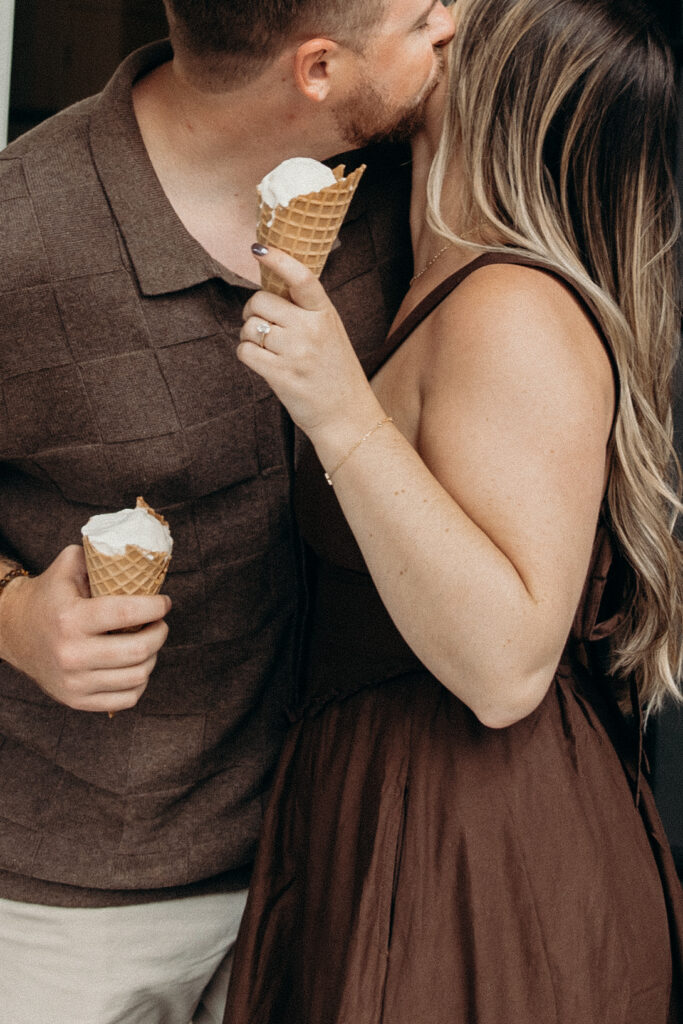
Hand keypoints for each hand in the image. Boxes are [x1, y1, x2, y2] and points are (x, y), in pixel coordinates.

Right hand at [0, 545, 170, 712]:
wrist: (13, 630)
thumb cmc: (49, 595)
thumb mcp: (68, 566)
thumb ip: (100, 557)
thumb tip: (137, 558)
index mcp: (70, 618)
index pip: (126, 614)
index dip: (155, 607)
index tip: (165, 602)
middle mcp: (71, 653)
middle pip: (139, 650)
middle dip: (160, 633)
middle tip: (160, 623)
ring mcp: (74, 682)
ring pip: (138, 676)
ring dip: (153, 657)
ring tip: (149, 642)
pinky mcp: (77, 700)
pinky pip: (126, 699)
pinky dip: (140, 682)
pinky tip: (136, 665)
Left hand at [238, 248, 379, 442]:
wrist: (347, 416)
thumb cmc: (336, 373)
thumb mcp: (331, 333)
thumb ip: (306, 311)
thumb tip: (270, 290)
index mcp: (326, 314)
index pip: (301, 278)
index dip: (278, 259)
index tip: (258, 249)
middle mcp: (311, 330)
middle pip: (261, 301)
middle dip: (252, 310)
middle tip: (260, 322)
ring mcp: (296, 353)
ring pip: (250, 327)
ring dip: (249, 336)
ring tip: (265, 348)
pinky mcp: (281, 376)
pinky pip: (245, 351)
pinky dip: (246, 353)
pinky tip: (259, 360)